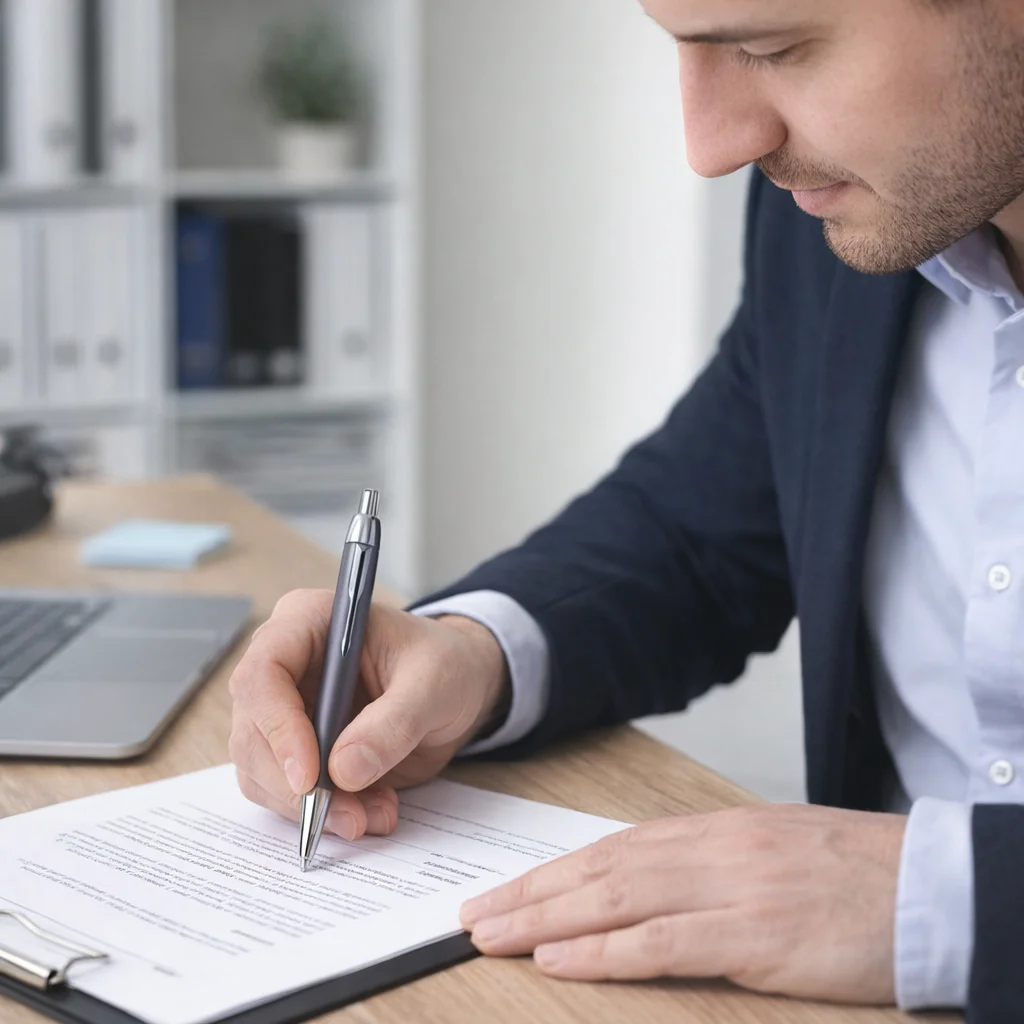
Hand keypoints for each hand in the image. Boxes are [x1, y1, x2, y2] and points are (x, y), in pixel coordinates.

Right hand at [228, 591, 508, 842]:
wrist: (457, 685)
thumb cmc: (444, 664)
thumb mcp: (435, 684)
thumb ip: (393, 724)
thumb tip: (343, 771)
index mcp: (308, 621)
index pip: (263, 672)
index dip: (277, 727)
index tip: (310, 778)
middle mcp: (283, 663)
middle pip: (253, 731)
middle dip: (296, 786)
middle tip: (350, 817)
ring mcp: (282, 708)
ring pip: (261, 771)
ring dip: (312, 807)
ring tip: (374, 814)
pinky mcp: (292, 748)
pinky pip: (284, 793)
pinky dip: (322, 814)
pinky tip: (369, 811)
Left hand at [460, 804, 906, 1004]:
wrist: (926, 882)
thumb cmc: (848, 871)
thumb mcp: (768, 850)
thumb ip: (706, 863)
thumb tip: (643, 883)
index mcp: (712, 831)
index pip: (612, 848)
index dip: (552, 871)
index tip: (506, 888)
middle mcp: (710, 851)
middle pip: (599, 871)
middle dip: (530, 894)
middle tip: (474, 915)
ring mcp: (730, 889)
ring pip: (615, 900)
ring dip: (546, 919)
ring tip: (493, 933)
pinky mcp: (754, 934)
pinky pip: (661, 942)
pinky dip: (603, 951)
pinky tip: (560, 957)